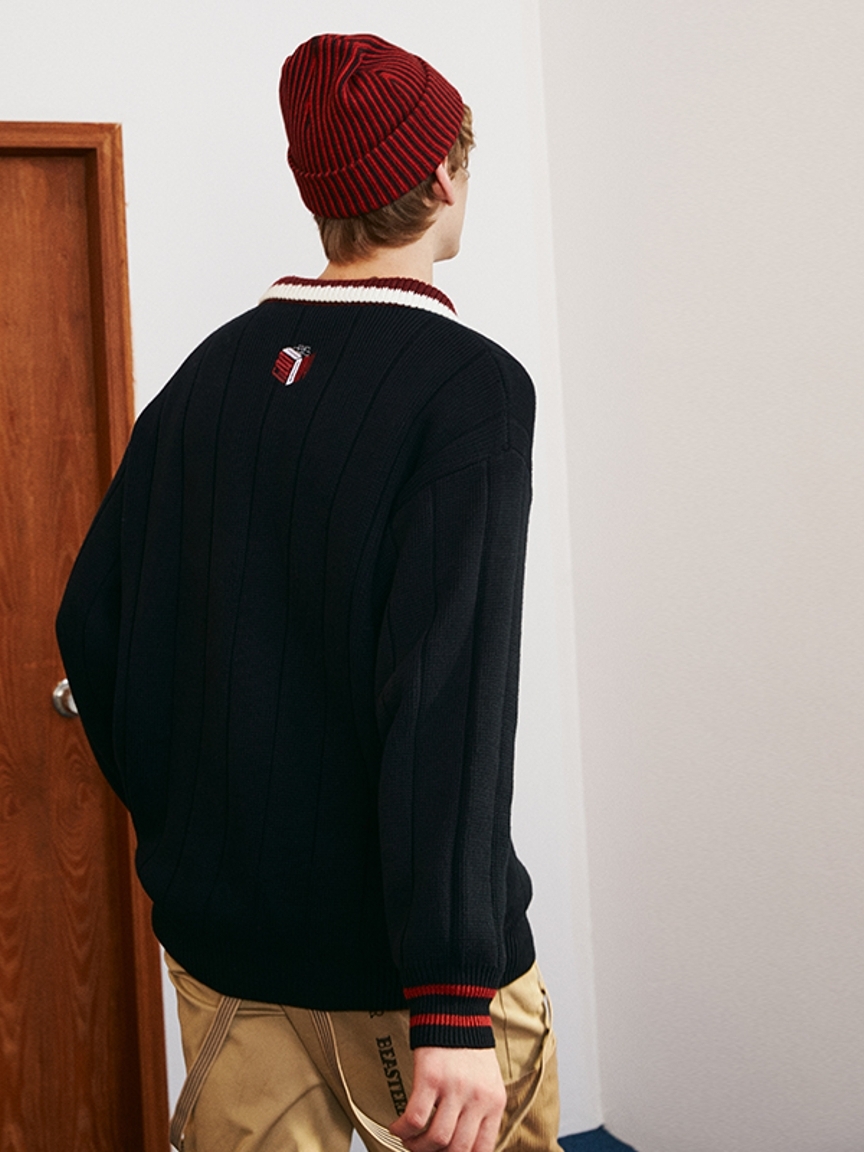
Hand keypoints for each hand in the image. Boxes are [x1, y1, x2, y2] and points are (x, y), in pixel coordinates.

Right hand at [389, 1046, 505, 1151]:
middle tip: (425, 1151)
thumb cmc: (470, 1049)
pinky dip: (403, 1130)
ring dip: (418, 1147)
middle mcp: (477, 1098)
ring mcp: (454, 1088)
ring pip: (436, 1139)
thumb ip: (480, 1112)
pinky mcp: (430, 1078)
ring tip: (410, 1141)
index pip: (482, 1150)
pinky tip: (397, 1127)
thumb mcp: (487, 1082)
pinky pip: (415, 1118)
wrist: (456, 1011)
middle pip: (458, 1149)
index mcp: (494, 1102)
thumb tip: (461, 1144)